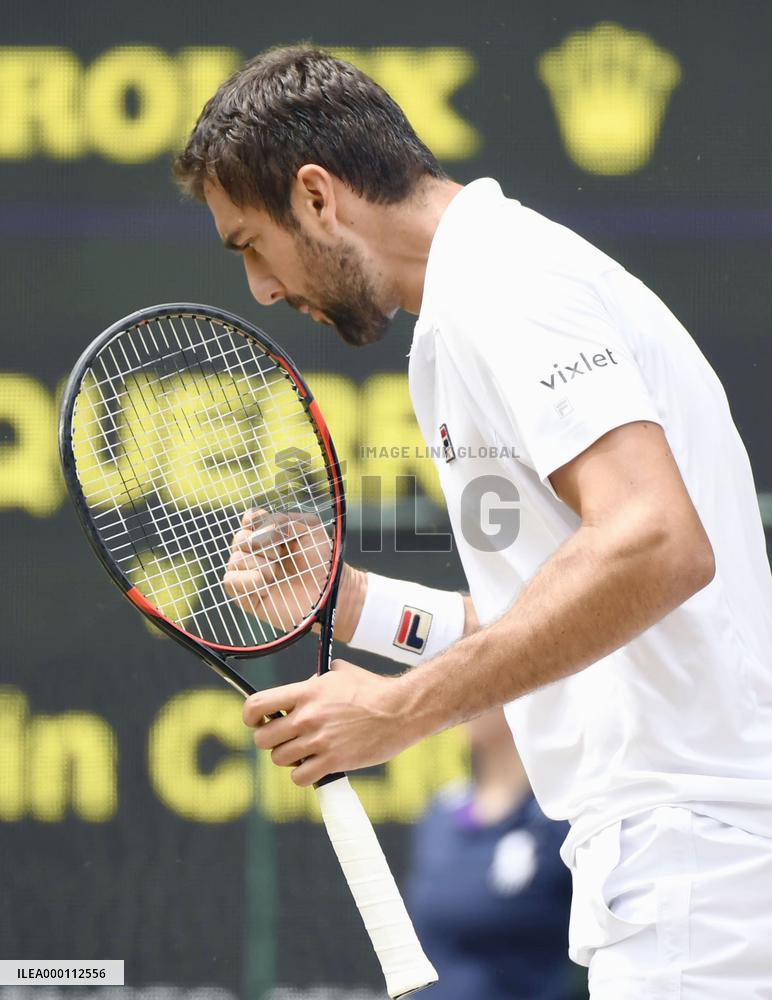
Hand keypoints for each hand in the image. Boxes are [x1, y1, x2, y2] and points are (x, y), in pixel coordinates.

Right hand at [224, 508, 331, 631]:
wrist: (328, 591)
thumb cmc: (321, 560)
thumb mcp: (308, 527)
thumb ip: (281, 521)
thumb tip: (254, 538)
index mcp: (270, 533)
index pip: (250, 519)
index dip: (258, 522)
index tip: (278, 531)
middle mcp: (256, 552)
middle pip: (239, 538)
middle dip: (264, 546)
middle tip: (283, 556)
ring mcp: (250, 573)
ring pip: (235, 559)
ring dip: (260, 565)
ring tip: (277, 575)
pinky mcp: (246, 595)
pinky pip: (230, 581)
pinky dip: (248, 581)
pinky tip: (266, 587)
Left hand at [243, 660, 416, 785]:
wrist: (401, 710)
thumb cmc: (374, 690)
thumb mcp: (341, 674)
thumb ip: (315, 681)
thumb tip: (303, 687)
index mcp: (306, 691)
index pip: (257, 704)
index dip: (250, 716)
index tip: (258, 720)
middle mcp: (307, 716)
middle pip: (263, 738)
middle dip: (271, 740)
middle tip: (286, 738)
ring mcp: (319, 741)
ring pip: (279, 759)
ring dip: (290, 758)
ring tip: (306, 752)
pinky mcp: (333, 762)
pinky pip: (300, 777)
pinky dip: (305, 775)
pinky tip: (317, 766)